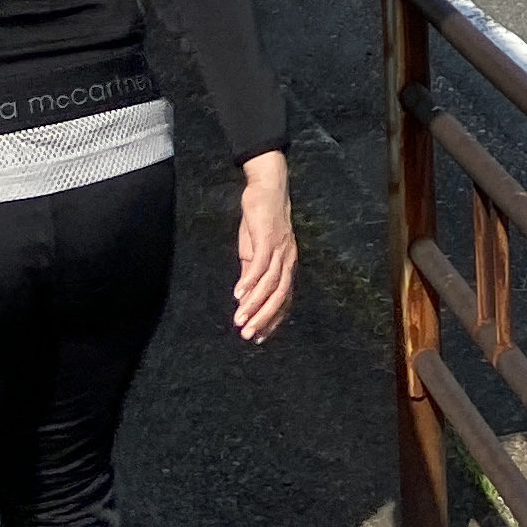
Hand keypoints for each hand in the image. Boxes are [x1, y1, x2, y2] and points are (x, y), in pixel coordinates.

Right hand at [234, 152, 296, 342]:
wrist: (267, 188)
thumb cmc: (261, 221)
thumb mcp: (255, 251)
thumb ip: (252, 272)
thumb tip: (244, 296)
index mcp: (287, 265)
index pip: (284, 299)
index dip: (273, 320)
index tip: (260, 338)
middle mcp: (288, 260)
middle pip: (280, 296)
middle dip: (264, 318)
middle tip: (248, 335)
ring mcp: (280, 250)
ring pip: (270, 284)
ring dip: (254, 305)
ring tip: (240, 320)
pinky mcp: (268, 239)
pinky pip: (260, 265)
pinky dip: (249, 281)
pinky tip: (238, 294)